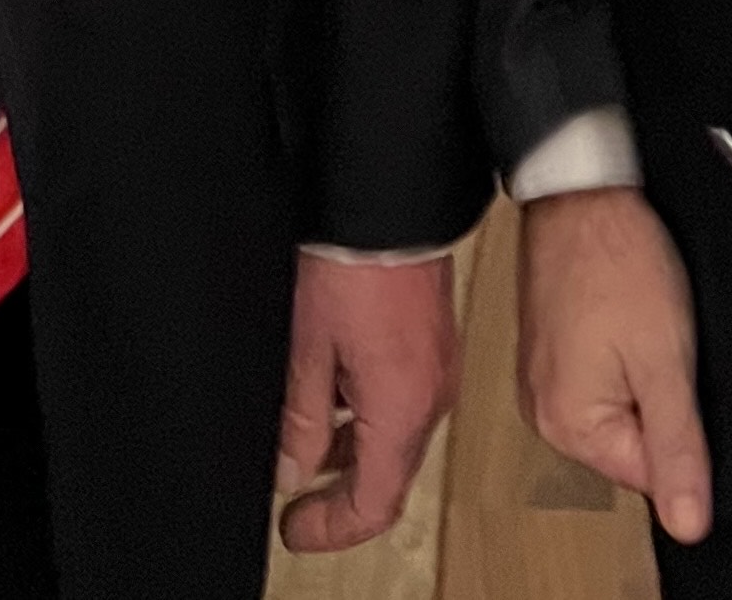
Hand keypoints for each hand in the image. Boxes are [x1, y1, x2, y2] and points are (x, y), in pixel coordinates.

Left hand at [273, 251, 460, 554]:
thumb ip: (301, 419)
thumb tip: (293, 468)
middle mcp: (430, 397)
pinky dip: (369, 413)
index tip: (296, 529)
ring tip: (306, 439)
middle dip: (341, 492)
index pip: (374, 503)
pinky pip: (404, 399)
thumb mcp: (308, 347)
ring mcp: (438, 368)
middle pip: (390, 474)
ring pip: (396, 437)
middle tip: (298, 498)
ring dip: (354, 450)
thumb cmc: (356, 261)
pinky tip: (336, 390)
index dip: (331, 528)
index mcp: (401, 410)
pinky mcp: (434, 341)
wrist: (391, 201)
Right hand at [519, 188, 710, 543]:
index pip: (650, 473)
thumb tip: (689, 525)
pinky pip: (600, 378)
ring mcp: (541, 377)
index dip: (679, 424)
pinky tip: (621, 312)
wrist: (582, 189)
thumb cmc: (617, 261)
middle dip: (657, 398)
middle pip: (631, 443)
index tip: (673, 369)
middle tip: (656, 339)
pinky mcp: (548, 348)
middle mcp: (542, 411)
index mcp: (567, 426)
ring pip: (619, 408)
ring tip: (635, 319)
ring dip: (639, 373)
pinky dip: (620, 352)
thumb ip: (678, 450)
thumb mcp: (666, 362)